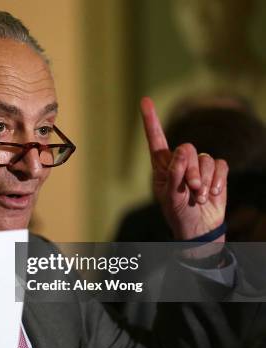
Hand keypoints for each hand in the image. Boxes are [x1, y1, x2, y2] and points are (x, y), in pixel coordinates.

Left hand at [140, 97, 227, 240]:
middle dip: (191, 170)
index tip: (145, 101)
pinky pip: (221, 166)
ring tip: (198, 197)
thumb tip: (181, 151)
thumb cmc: (178, 213)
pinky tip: (212, 194)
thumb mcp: (170, 196)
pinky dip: (218, 181)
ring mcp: (198, 166)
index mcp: (162, 166)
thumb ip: (174, 173)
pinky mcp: (216, 172)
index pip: (156, 139)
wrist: (198, 227)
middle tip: (190, 189)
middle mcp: (180, 162)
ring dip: (204, 181)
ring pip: (205, 159)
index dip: (151, 120)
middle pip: (188, 148)